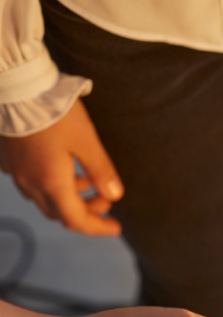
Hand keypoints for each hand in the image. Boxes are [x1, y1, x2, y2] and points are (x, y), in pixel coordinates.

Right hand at [0, 100, 122, 234]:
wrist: (15, 86)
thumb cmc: (54, 112)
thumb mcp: (87, 141)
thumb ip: (101, 171)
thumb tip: (115, 195)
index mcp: (50, 183)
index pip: (75, 220)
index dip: (97, 228)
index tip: (116, 227)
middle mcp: (29, 183)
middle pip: (59, 212)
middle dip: (86, 211)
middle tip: (106, 200)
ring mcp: (15, 171)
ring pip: (44, 197)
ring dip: (69, 196)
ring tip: (89, 181)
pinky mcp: (6, 158)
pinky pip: (30, 181)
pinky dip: (51, 183)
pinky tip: (63, 167)